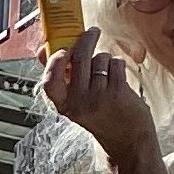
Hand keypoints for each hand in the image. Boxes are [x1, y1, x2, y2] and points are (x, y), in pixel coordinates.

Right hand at [42, 30, 158, 168]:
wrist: (128, 140)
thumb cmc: (101, 117)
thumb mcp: (75, 102)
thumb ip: (62, 78)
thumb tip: (45, 51)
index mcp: (64, 104)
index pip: (49, 81)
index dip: (54, 62)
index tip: (62, 49)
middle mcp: (79, 102)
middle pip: (79, 58)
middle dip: (86, 40)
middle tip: (91, 32)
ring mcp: (98, 96)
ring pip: (100, 59)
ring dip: (106, 59)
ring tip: (107, 72)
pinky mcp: (117, 91)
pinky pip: (115, 64)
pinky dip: (118, 65)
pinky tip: (117, 76)